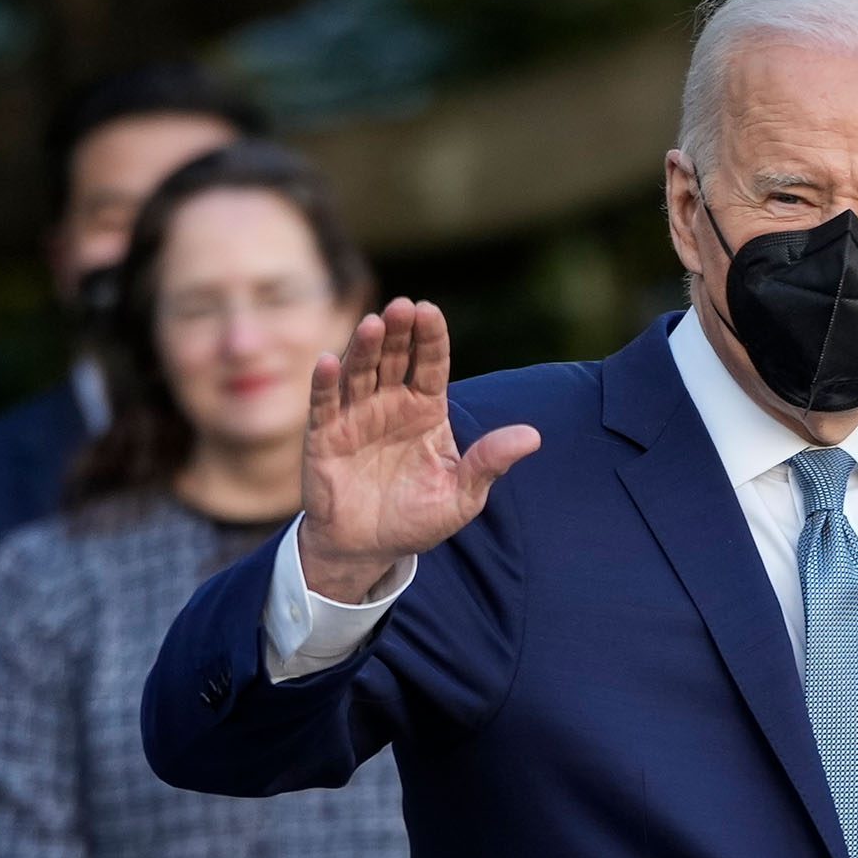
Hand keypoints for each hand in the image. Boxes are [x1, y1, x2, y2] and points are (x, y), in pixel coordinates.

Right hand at [299, 298, 540, 601]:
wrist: (369, 550)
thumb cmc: (417, 519)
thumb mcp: (462, 496)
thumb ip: (489, 463)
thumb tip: (533, 436)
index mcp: (426, 409)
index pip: (432, 364)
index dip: (431, 337)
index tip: (430, 311)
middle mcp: (390, 403)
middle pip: (395, 358)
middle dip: (398, 332)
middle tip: (403, 308)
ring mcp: (356, 416)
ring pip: (360, 372)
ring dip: (364, 348)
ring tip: (373, 325)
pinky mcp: (325, 436)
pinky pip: (324, 404)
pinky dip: (325, 382)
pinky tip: (328, 361)